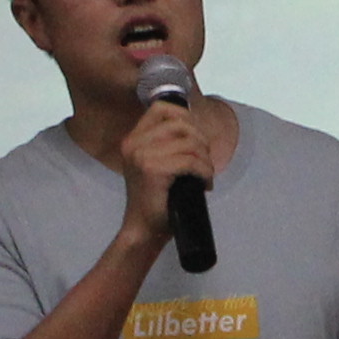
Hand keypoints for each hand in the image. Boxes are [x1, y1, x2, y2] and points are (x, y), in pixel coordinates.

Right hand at [115, 95, 227, 248]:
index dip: (185, 116)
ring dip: (205, 159)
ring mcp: (141, 156)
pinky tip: (205, 184)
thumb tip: (197, 130)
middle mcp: (133, 144)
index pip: (161, 109)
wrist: (143, 230)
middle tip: (205, 161)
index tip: (196, 137)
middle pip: (180, 123)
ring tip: (206, 174)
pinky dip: (204, 171)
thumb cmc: (155, 201)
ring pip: (189, 143)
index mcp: (132, 140)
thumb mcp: (155, 165)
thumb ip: (167, 145)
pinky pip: (190, 161)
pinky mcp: (153, 170)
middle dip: (201, 140)